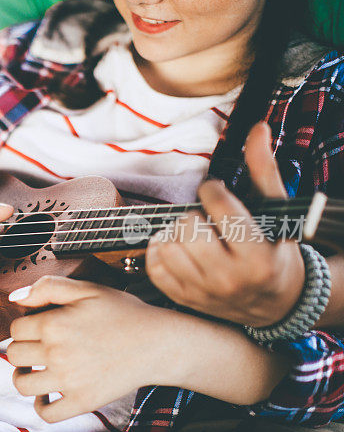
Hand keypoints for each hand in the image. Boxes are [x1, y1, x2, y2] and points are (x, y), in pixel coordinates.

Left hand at [7, 276, 175, 422]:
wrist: (158, 343)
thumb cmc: (124, 313)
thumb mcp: (87, 289)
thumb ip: (48, 287)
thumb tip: (16, 297)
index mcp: (54, 324)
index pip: (15, 328)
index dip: (24, 325)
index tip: (38, 326)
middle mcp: (56, 353)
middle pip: (14, 355)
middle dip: (22, 348)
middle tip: (36, 346)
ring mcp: (68, 381)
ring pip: (22, 384)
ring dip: (23, 376)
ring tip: (35, 369)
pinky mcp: (82, 401)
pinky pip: (47, 413)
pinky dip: (41, 405)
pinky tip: (48, 393)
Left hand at [145, 122, 303, 326]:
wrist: (276, 303)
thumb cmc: (275, 250)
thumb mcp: (277, 212)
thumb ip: (264, 169)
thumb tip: (257, 128)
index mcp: (257, 255)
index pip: (218, 206)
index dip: (211, 190)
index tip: (214, 192)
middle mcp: (230, 278)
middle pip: (188, 226)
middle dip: (194, 214)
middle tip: (206, 218)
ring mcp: (204, 292)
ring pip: (167, 246)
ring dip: (174, 232)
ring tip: (192, 233)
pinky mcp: (184, 299)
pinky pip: (153, 267)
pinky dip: (158, 251)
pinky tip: (176, 247)